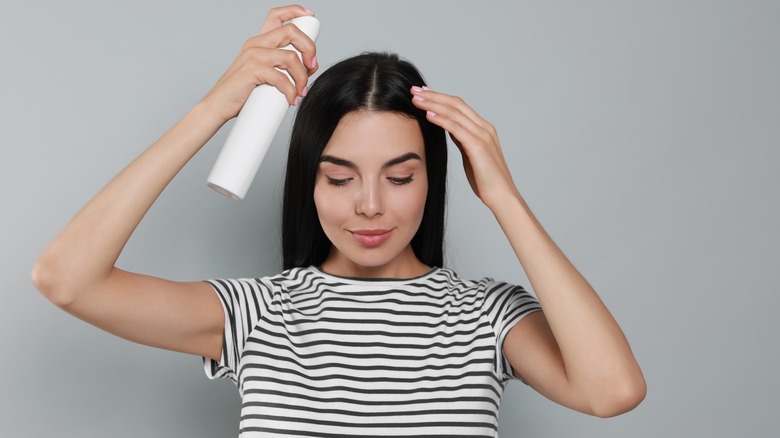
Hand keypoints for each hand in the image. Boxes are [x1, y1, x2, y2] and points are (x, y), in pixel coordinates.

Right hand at [199, 5, 317, 122]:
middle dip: (309, 48)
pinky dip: (291, 91)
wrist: (217, 105)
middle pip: (291, 31)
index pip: (277, 15)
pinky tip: (291, 99)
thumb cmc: (240, 93)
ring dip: (302, 77)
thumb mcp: (263, 74)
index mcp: (258, 41)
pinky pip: (282, 78)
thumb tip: (308, 69)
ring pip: (291, 57)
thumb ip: (281, 67)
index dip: (296, 11)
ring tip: (301, 92)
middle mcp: (255, 43)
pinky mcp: (252, 69)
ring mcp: (253, 55)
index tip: (310, 16)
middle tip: (312, 68)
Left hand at [410, 86, 519, 208]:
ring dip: (434, 104)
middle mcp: (484, 128)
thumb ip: (462, 140)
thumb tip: (449, 128)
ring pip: (455, 113)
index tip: (423, 93)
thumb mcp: (471, 155)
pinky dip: (441, 120)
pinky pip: (456, 128)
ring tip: (416, 99)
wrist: (502, 196)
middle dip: (434, 96)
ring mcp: (483, 136)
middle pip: (456, 104)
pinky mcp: (478, 146)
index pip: (459, 106)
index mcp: (483, 129)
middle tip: (414, 90)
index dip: (440, 97)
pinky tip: (428, 115)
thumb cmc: (486, 180)